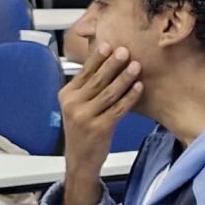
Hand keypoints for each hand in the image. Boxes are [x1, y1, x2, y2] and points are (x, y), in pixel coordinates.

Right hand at [57, 44, 142, 204]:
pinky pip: (118, 108)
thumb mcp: (77, 105)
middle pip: (97, 80)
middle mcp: (73, 105)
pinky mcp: (99, 128)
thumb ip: (87, 86)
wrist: (80, 159)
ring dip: (124, 78)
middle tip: (125, 51)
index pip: (84, 72)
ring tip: (136, 66)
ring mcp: (85, 117)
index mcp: (66, 95)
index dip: (97, 58)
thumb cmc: (82, 128)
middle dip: (113, 64)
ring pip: (109, 93)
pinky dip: (130, 97)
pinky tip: (139, 87)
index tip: (109, 45)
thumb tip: (106, 60)